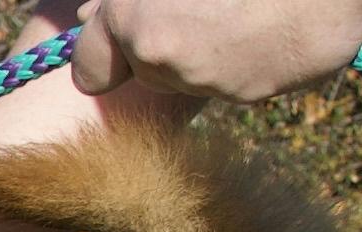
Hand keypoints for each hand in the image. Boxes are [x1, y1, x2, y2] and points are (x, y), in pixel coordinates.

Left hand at [71, 0, 361, 100]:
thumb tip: (89, 13)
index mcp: (133, 19)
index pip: (89, 67)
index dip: (106, 53)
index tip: (121, 41)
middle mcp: (162, 58)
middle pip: (145, 70)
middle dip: (165, 42)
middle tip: (207, 2)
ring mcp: (207, 80)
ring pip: (190, 77)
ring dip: (208, 50)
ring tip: (246, 5)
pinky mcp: (250, 92)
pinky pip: (237, 79)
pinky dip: (249, 56)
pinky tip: (272, 21)